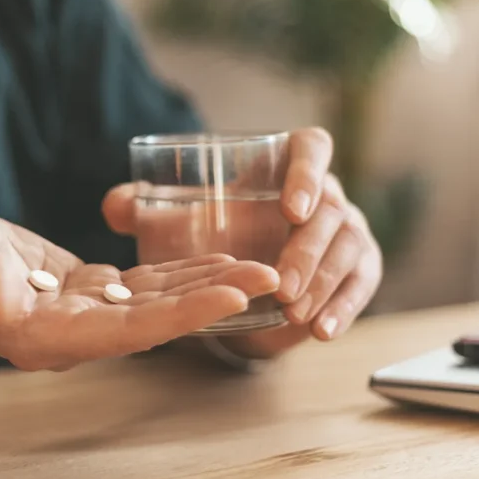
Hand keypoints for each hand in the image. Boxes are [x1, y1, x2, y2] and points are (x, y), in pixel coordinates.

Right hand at [0, 200, 278, 370]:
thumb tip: (5, 296)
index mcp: (45, 336)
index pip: (129, 330)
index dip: (182, 313)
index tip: (233, 295)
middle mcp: (73, 334)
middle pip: (158, 322)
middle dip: (215, 301)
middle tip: (274, 278)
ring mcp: (82, 315)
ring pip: (158, 304)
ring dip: (208, 286)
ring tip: (259, 268)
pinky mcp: (87, 292)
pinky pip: (144, 286)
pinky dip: (180, 274)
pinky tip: (214, 260)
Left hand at [102, 128, 382, 359]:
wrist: (249, 269)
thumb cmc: (216, 229)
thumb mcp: (179, 218)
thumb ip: (143, 208)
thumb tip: (116, 206)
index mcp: (288, 162)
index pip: (312, 148)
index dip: (307, 172)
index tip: (290, 208)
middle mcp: (327, 192)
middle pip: (332, 210)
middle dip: (308, 249)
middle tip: (280, 283)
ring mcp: (349, 229)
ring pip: (349, 248)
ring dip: (324, 282)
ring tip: (293, 312)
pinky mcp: (361, 266)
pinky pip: (361, 284)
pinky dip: (345, 308)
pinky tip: (322, 331)